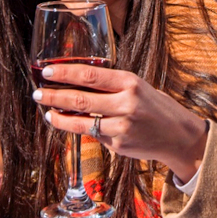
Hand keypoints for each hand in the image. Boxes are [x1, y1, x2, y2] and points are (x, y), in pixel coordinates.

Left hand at [33, 63, 208, 182]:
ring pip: (81, 121)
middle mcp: (126, 103)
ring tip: (47, 112)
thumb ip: (111, 85)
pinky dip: (78, 128)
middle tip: (37, 93)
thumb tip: (76, 82)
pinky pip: (93, 134)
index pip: (89, 75)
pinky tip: (68, 124)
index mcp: (129, 82)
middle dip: (54, 96)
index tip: (47, 72)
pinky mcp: (119, 145)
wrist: (179, 136)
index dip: (65, 73)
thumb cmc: (155, 106)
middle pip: (80, 99)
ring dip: (59, 117)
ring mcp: (122, 126)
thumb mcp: (138, 86)